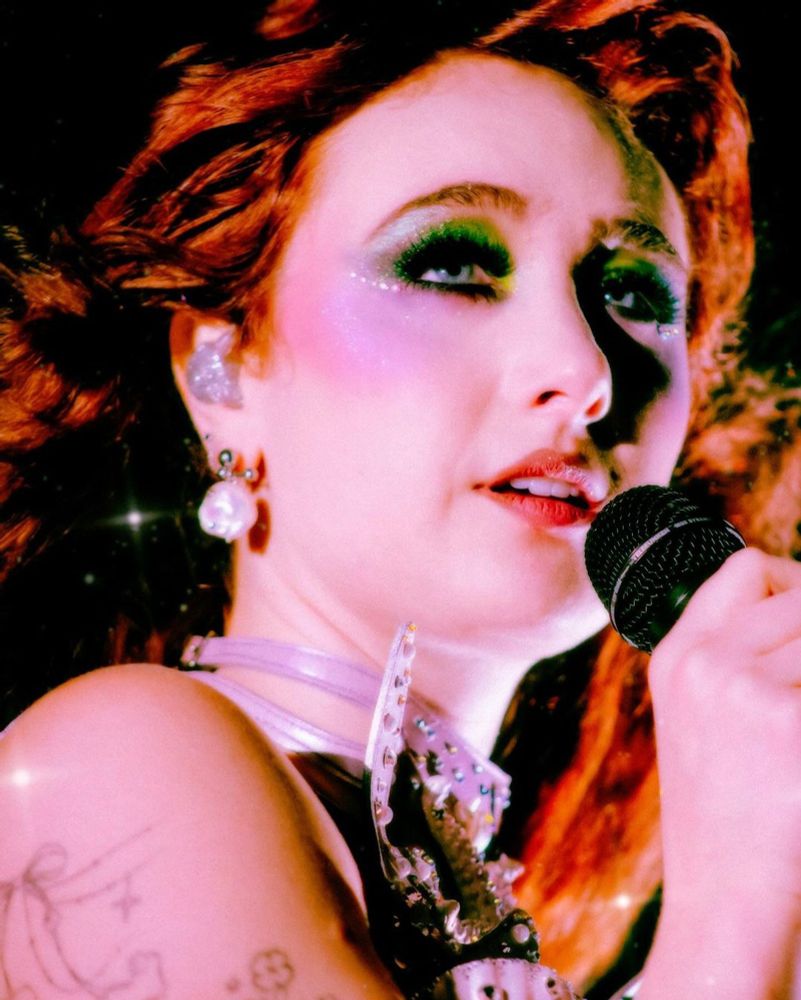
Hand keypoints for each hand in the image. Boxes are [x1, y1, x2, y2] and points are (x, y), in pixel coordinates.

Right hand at [642, 548, 800, 997]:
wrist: (726, 899)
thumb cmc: (728, 814)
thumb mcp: (701, 720)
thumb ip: (738, 655)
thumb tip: (800, 605)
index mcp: (677, 655)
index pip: (745, 569)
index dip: (792, 581)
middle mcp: (704, 661)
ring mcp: (743, 687)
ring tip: (797, 728)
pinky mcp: (788, 720)